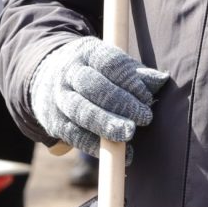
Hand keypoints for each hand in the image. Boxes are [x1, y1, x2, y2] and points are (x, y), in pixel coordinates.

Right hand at [30, 36, 167, 158]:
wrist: (46, 79)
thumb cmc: (92, 72)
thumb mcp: (109, 64)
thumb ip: (134, 73)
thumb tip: (160, 79)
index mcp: (86, 53)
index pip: (107, 62)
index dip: (128, 78)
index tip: (146, 95)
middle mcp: (69, 73)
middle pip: (92, 86)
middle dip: (120, 103)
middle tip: (145, 117)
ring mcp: (59, 98)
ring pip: (80, 111)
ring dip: (107, 124)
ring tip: (129, 133)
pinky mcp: (54, 122)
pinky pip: (74, 135)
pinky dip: (97, 146)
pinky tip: (120, 153)